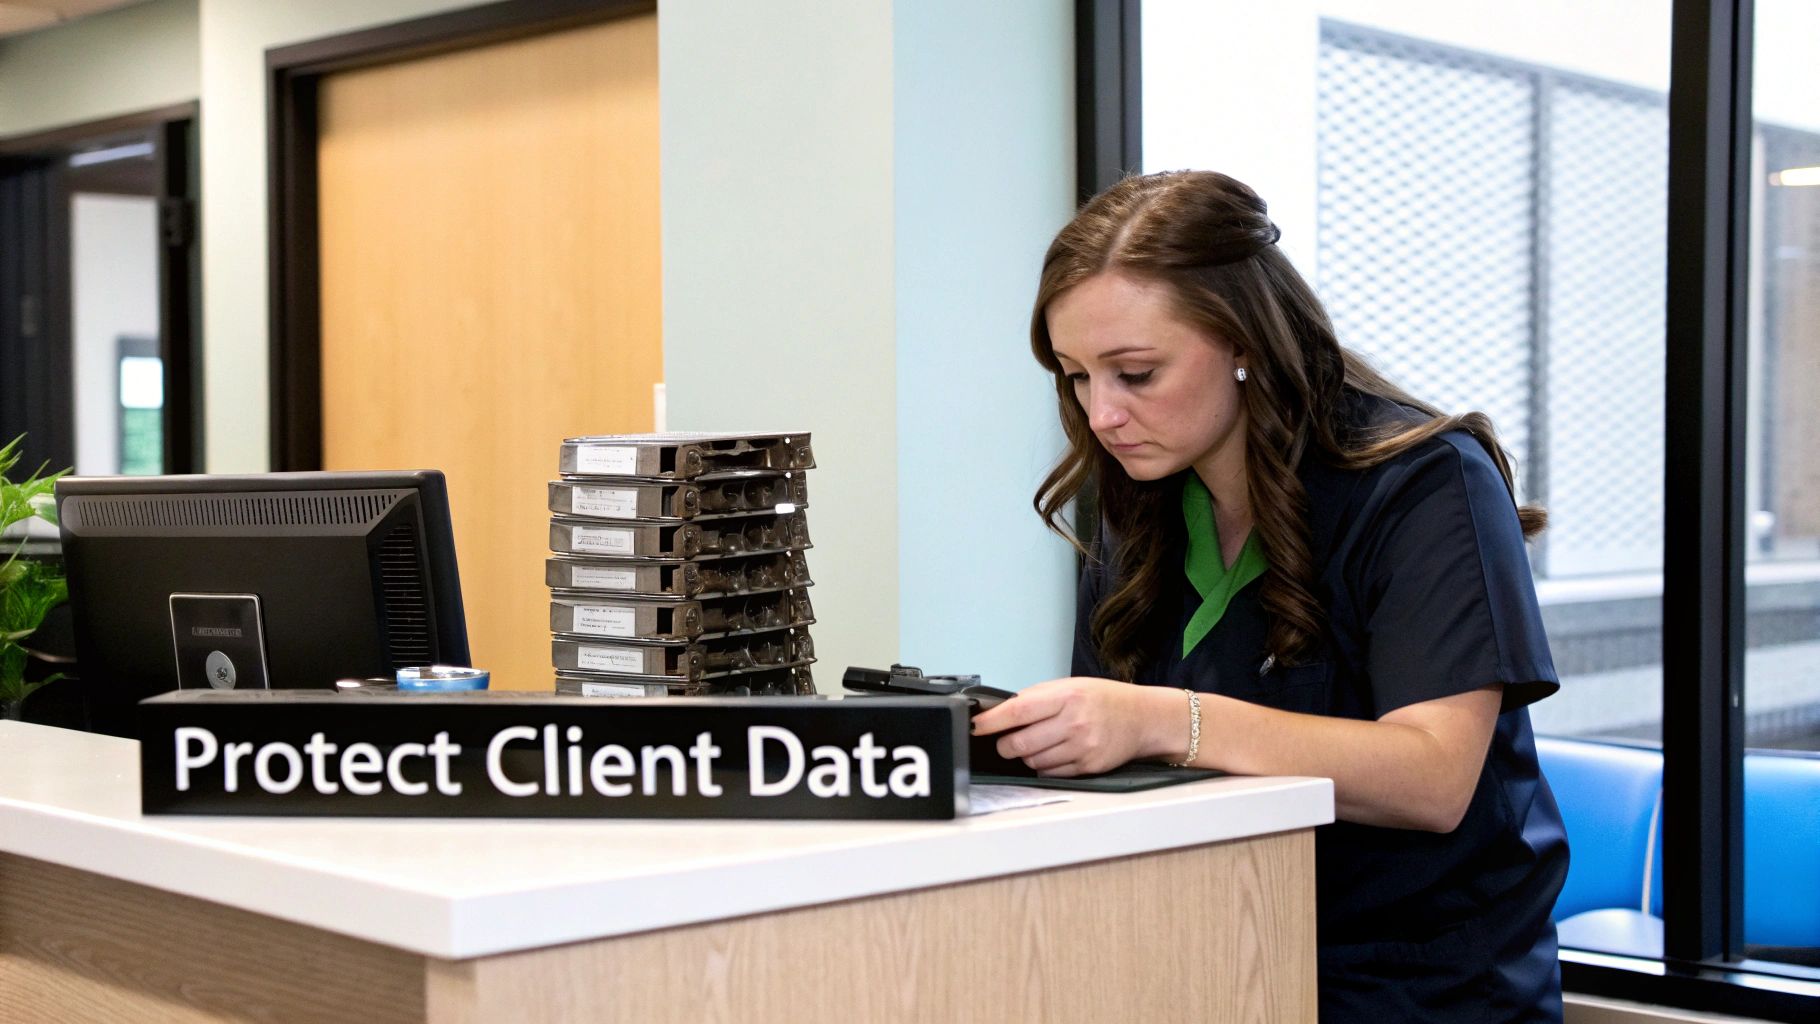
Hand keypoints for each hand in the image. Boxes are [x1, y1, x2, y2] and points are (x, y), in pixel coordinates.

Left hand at [970, 677, 1175, 776]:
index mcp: (1067, 696)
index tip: (976, 726)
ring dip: (1026, 755)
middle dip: (1005, 745)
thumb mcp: (1071, 686)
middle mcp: (1075, 722)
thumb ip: (1037, 698)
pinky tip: (1054, 753)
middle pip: (1020, 743)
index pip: (1018, 710)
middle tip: (1005, 741)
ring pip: (1033, 761)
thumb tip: (1000, 712)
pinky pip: (1051, 773)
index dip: (992, 721)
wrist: (1143, 718)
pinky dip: (1044, 766)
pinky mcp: (1088, 767)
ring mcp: (1082, 747)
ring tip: (1038, 743)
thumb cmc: (1104, 699)